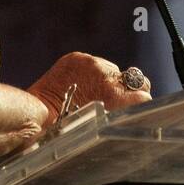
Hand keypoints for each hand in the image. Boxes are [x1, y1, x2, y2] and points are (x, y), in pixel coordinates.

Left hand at [26, 52, 152, 126]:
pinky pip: (94, 63)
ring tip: (90, 93)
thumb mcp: (102, 122)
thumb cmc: (69, 125)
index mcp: (115, 98)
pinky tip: (79, 85)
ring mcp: (93, 65)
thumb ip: (120, 110)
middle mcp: (107, 79)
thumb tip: (132, 102)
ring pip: (113, 71)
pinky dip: (90, 73)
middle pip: (135, 80)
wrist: (39, 112)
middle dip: (129, 89)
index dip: (139, 101)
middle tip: (117, 99)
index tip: (134, 106)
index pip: (144, 95)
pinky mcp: (79, 58)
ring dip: (107, 80)